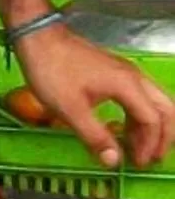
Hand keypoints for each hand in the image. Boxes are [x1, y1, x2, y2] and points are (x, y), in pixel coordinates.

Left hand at [20, 23, 174, 168]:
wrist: (36, 34)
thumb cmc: (51, 70)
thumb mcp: (70, 108)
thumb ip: (94, 136)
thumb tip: (113, 162)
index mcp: (128, 86)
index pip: (153, 121)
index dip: (149, 146)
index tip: (137, 164)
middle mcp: (134, 77)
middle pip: (165, 110)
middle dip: (163, 137)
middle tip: (151, 158)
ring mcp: (125, 71)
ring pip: (155, 102)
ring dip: (152, 126)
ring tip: (138, 148)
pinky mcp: (114, 70)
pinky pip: (140, 96)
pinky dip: (139, 114)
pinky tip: (124, 127)